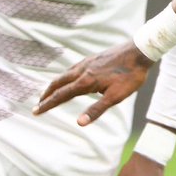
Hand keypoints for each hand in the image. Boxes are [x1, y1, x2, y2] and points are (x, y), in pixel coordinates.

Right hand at [33, 41, 152, 125]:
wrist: (140, 51)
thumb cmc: (130, 76)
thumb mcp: (116, 97)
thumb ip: (97, 110)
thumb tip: (79, 123)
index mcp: (86, 81)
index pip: (61, 95)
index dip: (48, 104)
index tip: (36, 111)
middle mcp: (83, 70)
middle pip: (58, 83)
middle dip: (47, 94)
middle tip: (38, 104)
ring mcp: (88, 62)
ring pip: (65, 74)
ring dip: (55, 84)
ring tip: (50, 91)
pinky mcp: (94, 58)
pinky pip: (74, 67)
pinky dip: (65, 75)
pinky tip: (71, 77)